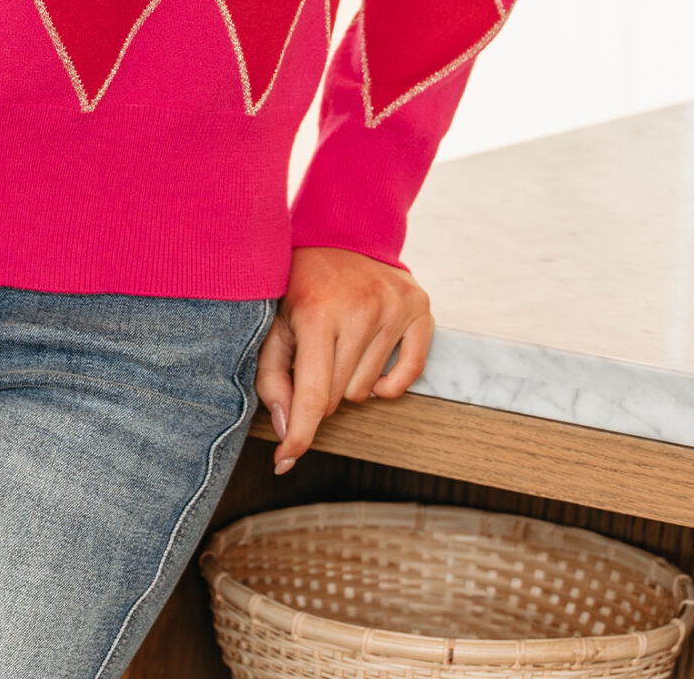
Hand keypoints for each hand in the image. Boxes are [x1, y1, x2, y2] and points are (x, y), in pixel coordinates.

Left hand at [255, 246, 431, 472]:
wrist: (343, 230)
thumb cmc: (302, 282)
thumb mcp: (275, 319)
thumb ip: (273, 374)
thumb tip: (287, 429)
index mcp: (317, 311)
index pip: (313, 394)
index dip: (300, 435)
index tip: (285, 462)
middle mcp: (360, 310)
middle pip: (339, 397)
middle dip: (321, 392)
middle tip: (313, 359)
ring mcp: (394, 309)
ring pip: (369, 391)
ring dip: (351, 383)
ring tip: (339, 346)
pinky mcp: (420, 309)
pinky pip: (410, 374)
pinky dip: (389, 383)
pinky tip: (371, 364)